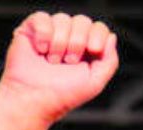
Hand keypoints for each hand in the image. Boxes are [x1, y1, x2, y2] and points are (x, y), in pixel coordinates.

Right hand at [0, 11, 119, 129]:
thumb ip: (110, 61)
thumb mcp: (95, 82)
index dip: (98, 35)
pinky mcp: (31, 30)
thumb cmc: (62, 96)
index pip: (98, 28)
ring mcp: (50, 34)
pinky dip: (43, 34)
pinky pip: (42, 17)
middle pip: (82, 21)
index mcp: (85, 50)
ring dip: (59, 43)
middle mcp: (68, 39)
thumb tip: (111, 37)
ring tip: (52, 61)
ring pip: (62, 19)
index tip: (92, 49)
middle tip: (68, 62)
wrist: (34, 99)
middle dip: (77, 42)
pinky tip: (40, 50)